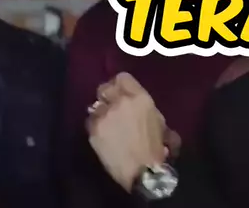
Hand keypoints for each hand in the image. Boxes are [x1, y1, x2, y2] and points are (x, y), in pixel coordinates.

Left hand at [87, 73, 168, 191]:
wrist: (143, 170)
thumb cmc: (156, 147)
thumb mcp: (158, 120)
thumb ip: (143, 107)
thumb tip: (134, 104)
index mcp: (139, 98)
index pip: (122, 77)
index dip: (120, 84)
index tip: (120, 91)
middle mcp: (120, 102)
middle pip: (104, 88)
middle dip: (107, 95)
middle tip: (110, 105)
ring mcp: (105, 115)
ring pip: (95, 105)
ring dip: (101, 112)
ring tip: (107, 123)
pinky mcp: (93, 130)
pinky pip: (90, 121)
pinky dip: (95, 126)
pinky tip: (102, 135)